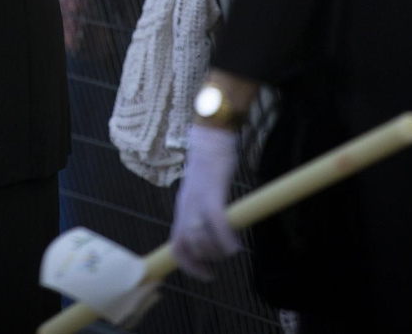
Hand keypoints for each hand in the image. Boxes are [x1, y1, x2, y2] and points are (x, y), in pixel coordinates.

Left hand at [170, 124, 241, 279]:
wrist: (211, 136)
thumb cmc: (212, 162)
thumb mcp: (205, 191)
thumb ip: (206, 210)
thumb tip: (218, 230)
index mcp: (183, 207)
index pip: (176, 243)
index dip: (187, 264)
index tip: (205, 274)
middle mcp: (185, 206)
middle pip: (187, 244)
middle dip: (204, 258)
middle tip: (221, 256)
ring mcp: (196, 200)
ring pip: (199, 237)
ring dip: (216, 250)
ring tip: (230, 247)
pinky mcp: (211, 192)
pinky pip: (216, 222)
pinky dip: (225, 239)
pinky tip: (235, 245)